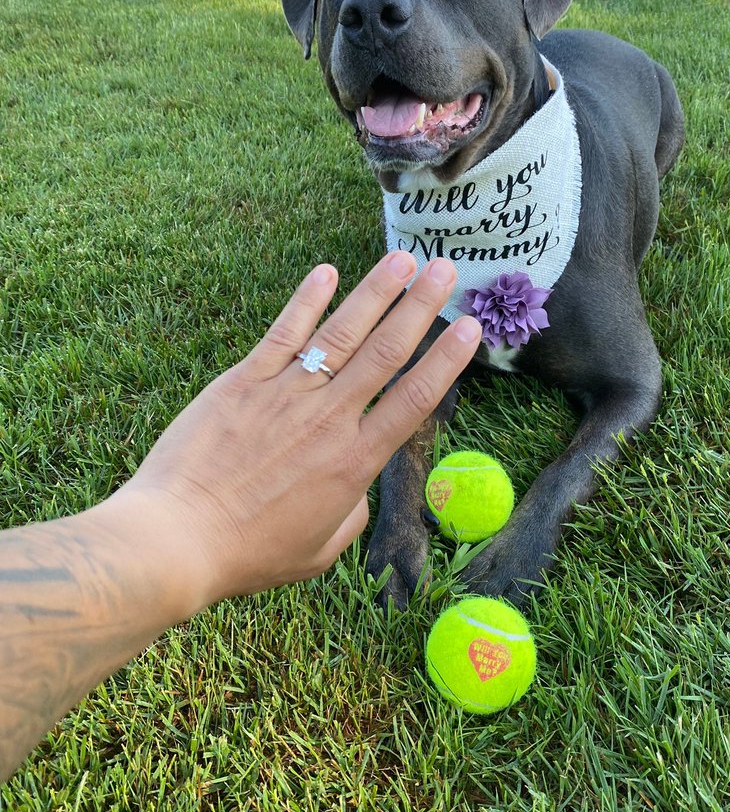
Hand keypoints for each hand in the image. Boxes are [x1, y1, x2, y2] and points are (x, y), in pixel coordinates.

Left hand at [118, 252, 480, 608]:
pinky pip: (282, 334)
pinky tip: (327, 271)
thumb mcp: (321, 550)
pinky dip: (306, 300)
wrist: (177, 539)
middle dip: (421, 306)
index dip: (447, 359)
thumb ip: (352, 512)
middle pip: (385, 352)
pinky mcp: (243, 382)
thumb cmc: (250, 554)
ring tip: (404, 258)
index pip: (415, 399)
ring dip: (376, 293)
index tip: (470, 327)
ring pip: (341, 334)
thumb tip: (356, 486)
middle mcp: (328, 420)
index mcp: (355, 462)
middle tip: (446, 270)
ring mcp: (285, 395)